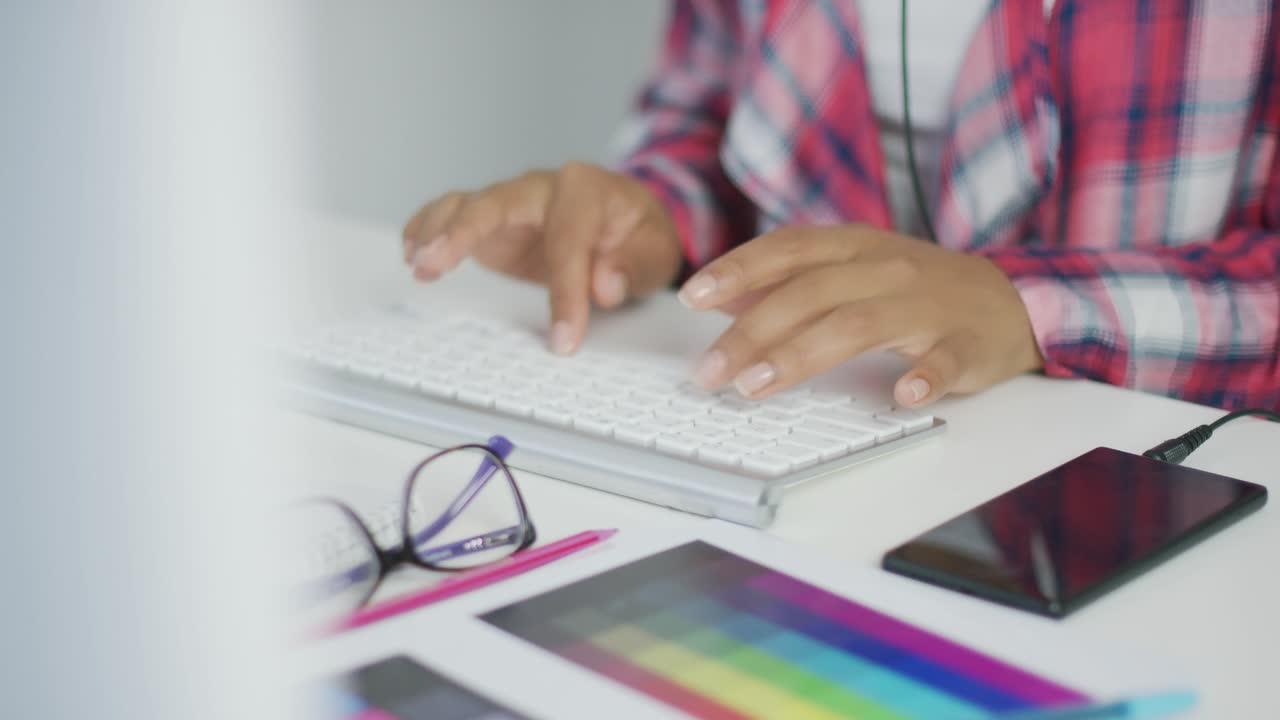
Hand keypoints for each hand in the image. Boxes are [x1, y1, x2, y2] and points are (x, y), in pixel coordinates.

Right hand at [402, 163, 682, 353]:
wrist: (626, 218)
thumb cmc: (637, 233)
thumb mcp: (655, 251)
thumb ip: (632, 265)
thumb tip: (603, 285)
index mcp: (587, 191)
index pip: (569, 243)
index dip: (566, 293)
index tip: (565, 340)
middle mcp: (542, 187)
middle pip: (495, 203)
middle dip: (463, 233)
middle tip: (433, 265)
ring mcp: (512, 201)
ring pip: (466, 204)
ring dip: (437, 231)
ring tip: (416, 264)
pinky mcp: (492, 219)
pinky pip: (453, 212)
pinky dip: (428, 226)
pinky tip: (410, 250)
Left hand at [676, 224, 1042, 407]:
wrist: (1012, 302)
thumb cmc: (915, 291)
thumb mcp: (849, 271)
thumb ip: (787, 282)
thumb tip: (718, 296)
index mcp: (853, 248)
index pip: (786, 250)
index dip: (738, 270)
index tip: (692, 297)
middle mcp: (884, 269)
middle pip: (809, 294)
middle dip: (752, 333)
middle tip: (711, 372)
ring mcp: (926, 305)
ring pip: (858, 324)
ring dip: (803, 355)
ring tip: (758, 386)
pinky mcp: (965, 342)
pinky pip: (944, 358)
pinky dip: (924, 376)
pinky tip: (900, 395)